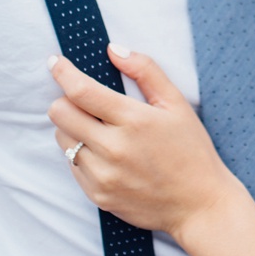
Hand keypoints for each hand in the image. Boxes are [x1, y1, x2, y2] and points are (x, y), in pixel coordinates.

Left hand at [47, 45, 243, 241]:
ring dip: (73, 128)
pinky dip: (82, 154)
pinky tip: (107, 154)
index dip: (62, 72)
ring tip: (100, 130)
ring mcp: (103, 175)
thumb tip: (113, 49)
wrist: (199, 206)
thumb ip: (145, 71)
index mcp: (134, 121)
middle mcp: (113, 149)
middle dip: (65, 100)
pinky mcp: (97, 196)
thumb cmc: (191, 151)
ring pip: (62, 139)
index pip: (81, 91)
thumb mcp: (177, 104)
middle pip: (60, 114)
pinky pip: (72, 165)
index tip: (55, 62)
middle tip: (83, 101)